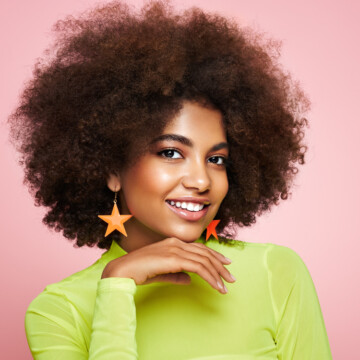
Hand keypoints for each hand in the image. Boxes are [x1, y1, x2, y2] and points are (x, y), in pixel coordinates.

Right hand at [101, 237, 235, 293]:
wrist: (123, 271)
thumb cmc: (139, 272)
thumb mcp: (162, 273)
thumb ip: (176, 274)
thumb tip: (189, 279)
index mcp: (172, 243)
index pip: (198, 248)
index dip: (213, 255)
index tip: (224, 264)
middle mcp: (176, 243)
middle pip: (204, 253)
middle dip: (220, 265)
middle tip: (231, 277)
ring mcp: (175, 249)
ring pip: (204, 260)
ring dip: (217, 274)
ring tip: (226, 286)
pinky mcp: (174, 259)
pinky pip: (198, 268)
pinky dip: (210, 277)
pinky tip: (216, 286)